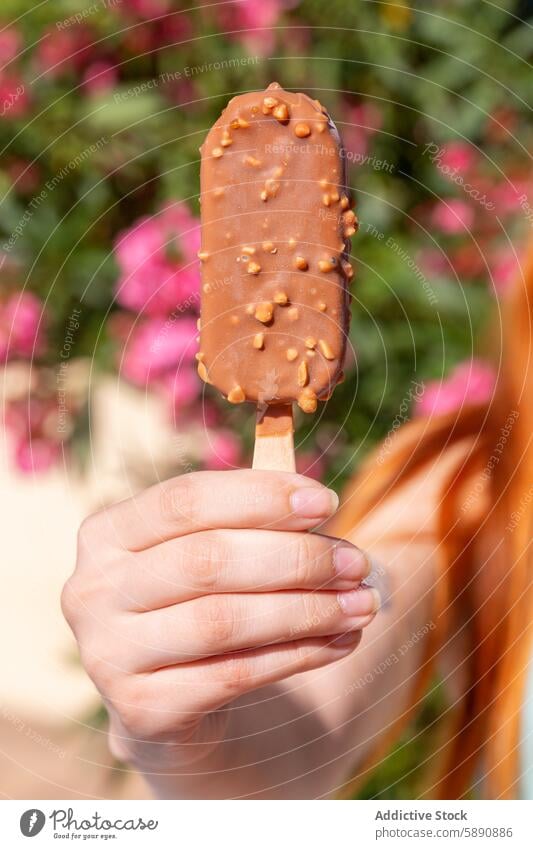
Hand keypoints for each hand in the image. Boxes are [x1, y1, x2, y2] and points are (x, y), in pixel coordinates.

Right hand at [62, 470, 377, 769]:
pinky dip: (299, 655)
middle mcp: (93, 590)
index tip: (327, 502)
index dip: (262, 497)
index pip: (186, 499)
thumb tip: (314, 493)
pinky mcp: (140, 709)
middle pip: (207, 559)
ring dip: (308, 610)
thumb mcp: (214, 549)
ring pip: (223, 621)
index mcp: (108, 533)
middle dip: (296, 558)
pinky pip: (234, 675)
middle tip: (356, 562)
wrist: (170, 701)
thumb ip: (253, 514)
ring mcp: (108, 654)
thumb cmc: (200, 601)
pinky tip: (341, 641)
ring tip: (363, 604)